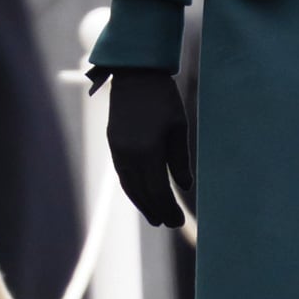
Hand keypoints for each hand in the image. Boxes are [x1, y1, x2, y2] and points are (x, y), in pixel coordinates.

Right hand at [105, 69, 192, 225]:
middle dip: (157, 210)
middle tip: (170, 223)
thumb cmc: (163, 99)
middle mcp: (129, 155)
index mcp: (148, 151)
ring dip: (142, 204)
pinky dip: (133, 189)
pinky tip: (142, 195)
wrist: (135, 75)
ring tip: (155, 216)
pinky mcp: (113, 145)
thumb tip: (185, 186)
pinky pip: (123, 175)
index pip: (158, 190)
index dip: (168, 208)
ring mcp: (118, 151)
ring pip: (129, 186)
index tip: (178, 221)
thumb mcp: (179, 128)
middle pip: (143, 193)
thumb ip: (180, 160)